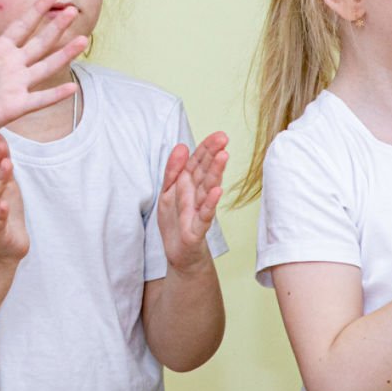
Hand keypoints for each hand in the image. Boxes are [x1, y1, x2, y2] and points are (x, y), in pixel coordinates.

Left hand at [0, 0, 88, 145]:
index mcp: (0, 52)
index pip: (22, 27)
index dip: (36, 11)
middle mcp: (13, 67)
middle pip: (39, 43)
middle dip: (55, 27)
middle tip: (73, 10)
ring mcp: (17, 86)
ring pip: (45, 67)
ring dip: (64, 55)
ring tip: (82, 40)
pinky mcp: (15, 107)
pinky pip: (39, 100)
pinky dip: (55, 94)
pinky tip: (72, 87)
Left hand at [158, 132, 226, 271]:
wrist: (180, 256)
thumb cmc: (176, 223)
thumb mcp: (167, 193)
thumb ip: (173, 170)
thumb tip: (180, 145)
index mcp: (189, 186)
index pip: (197, 163)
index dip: (206, 148)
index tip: (219, 134)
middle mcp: (196, 196)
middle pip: (204, 172)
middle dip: (212, 155)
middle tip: (224, 138)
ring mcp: (198, 212)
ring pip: (206, 189)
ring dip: (215, 173)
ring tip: (223, 156)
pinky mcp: (197, 229)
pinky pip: (204, 214)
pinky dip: (210, 202)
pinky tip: (217, 191)